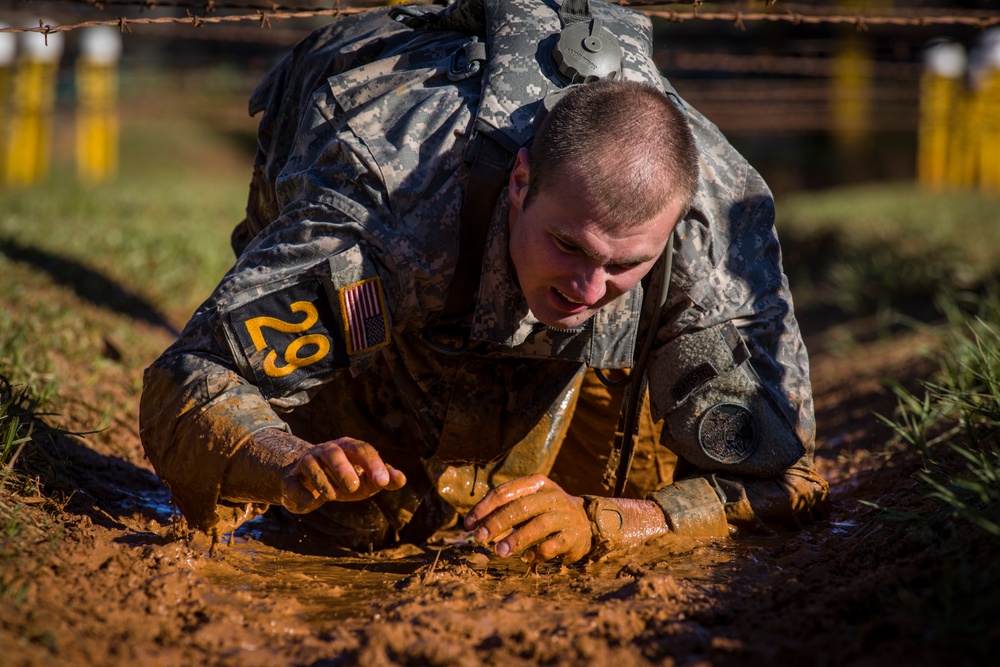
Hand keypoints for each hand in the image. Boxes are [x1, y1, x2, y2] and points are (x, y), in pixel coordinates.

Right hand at [280, 437, 405, 513]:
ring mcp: (306, 463)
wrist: (307, 481)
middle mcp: (326, 451)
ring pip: (311, 465)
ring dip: (323, 481)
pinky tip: (312, 502)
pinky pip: (292, 483)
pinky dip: (301, 493)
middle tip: (354, 487)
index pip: (362, 450)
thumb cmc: (344, 478)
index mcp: (348, 448)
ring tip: (334, 496)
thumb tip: (402, 479)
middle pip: (334, 453)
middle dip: (344, 469)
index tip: (383, 482)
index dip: (374, 464)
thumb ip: (385, 478)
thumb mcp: (366, 479)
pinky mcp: (291, 479)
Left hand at [463, 474, 591, 562]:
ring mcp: (564, 516)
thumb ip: (503, 509)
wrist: (584, 523)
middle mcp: (552, 496)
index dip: (483, 508)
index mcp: (536, 483)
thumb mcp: (527, 502)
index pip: (505, 492)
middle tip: (478, 538)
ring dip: (515, 540)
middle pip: (519, 507)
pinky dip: (536, 553)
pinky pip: (551, 546)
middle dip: (496, 523)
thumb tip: (472, 524)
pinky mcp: (573, 536)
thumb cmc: (545, 512)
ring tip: (498, 552)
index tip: (468, 524)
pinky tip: (527, 558)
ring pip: (537, 526)